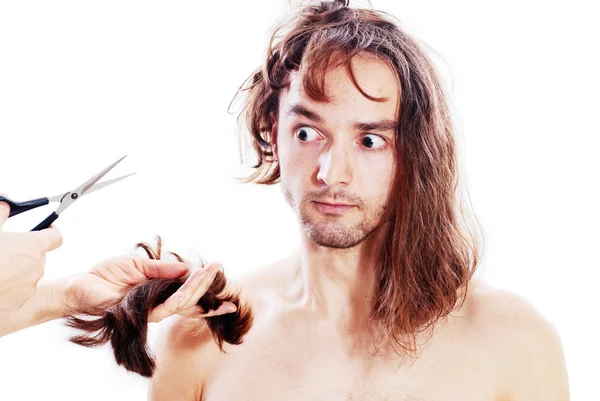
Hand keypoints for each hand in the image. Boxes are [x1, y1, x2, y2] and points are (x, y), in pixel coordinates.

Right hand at [0, 201, 62, 310]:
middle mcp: (37, 265)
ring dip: (18, 270)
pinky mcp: (20, 301)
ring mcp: (29, 285)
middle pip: (39, 256)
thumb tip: (4, 207)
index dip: (51, 232)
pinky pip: (20, 290)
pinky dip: (11, 286)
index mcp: (34, 245)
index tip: (47, 229)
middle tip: (6, 250)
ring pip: (28, 274)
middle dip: (25, 252)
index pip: (56, 237)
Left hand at [63, 256, 236, 321]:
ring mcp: (153, 310)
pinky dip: (182, 291)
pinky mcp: (144, 313)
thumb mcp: (139, 265)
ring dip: (198, 285)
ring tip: (208, 270)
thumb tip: (186, 268)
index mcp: (161, 293)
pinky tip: (190, 278)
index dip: (208, 295)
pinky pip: (168, 304)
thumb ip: (163, 269)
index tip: (229, 298)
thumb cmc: (108, 275)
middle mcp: (159, 304)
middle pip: (191, 299)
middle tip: (217, 268)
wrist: (84, 284)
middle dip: (207, 284)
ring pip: (183, 301)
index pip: (189, 296)